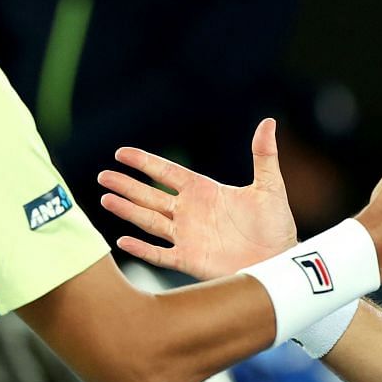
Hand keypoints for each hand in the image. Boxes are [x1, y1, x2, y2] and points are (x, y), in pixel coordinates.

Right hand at [98, 119, 297, 279]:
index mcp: (204, 191)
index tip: (121, 153)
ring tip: (105, 199)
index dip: (144, 162)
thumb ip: (263, 155)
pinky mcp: (190, 259)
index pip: (167, 172)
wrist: (278, 260)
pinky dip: (141, 248)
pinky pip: (159, 253)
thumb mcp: (269, 186)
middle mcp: (190, 212)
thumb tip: (268, 121)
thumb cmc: (276, 225)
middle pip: (150, 195)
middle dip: (126, 185)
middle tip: (103, 175)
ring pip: (149, 220)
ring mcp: (187, 236)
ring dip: (127, 210)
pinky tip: (122, 240)